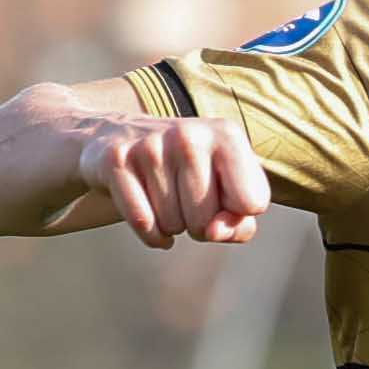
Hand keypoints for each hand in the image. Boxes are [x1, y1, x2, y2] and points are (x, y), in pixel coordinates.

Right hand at [78, 106, 271, 246]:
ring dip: (172, 225)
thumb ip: (240, 222)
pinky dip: (151, 234)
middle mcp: (189, 134)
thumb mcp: (227, 191)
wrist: (120, 136)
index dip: (237, 214)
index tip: (222, 198)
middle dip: (199, 225)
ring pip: (174, 224)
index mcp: (227, 135)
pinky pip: (144, 223)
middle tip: (186, 201)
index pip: (252, 203)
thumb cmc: (189, 173)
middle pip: (208, 220)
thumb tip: (213, 231)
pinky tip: (151, 218)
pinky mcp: (117, 160)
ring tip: (166, 198)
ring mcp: (150, 146)